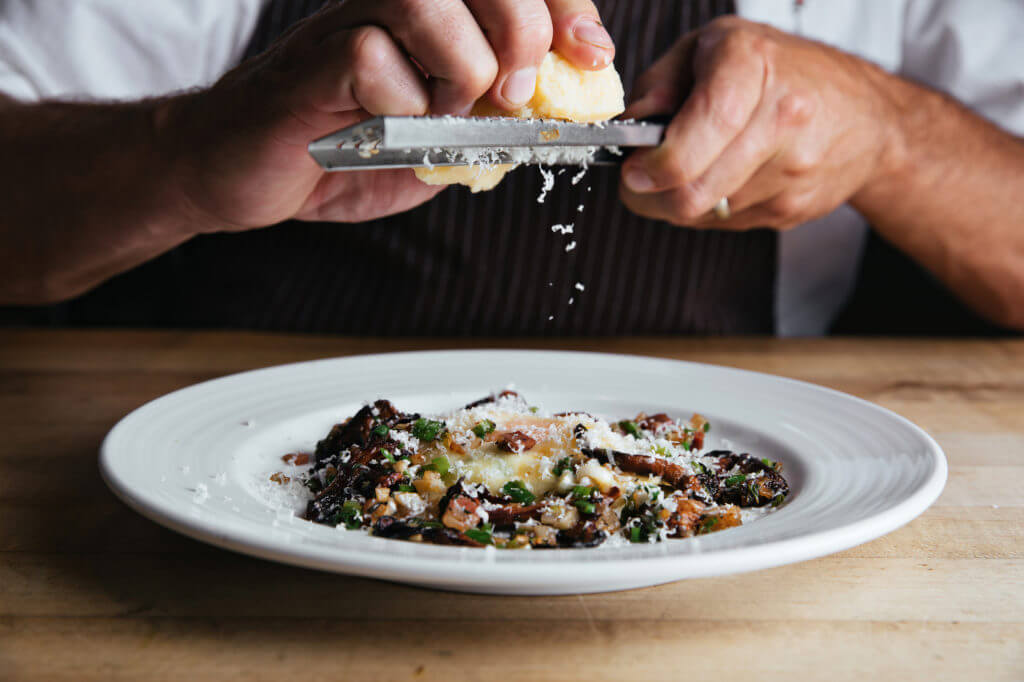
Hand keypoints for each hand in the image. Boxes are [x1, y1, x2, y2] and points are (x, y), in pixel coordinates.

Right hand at [161, 0, 615, 231]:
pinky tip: (384, 128)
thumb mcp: (435, 152)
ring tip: (449, 111)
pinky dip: (399, 103)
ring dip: (460, 66)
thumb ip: (486, 131)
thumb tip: (553, 116)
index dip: (563, 5)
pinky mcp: (314, 58)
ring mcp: (350, 22)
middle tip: (517, 91)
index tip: (593, 52)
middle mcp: (390, 3)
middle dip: (525, 30)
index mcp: (429, 16)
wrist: (240, 175)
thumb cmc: (337, 157)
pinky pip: (372, 55)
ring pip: (428, 1)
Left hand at [619, 17, 901, 229]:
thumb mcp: (712, 49)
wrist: (869, 117)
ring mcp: (793, 168)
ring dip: (680, 200)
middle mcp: (782, 116)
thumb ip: (660, 84)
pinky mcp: (794, 208)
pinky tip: (728, 177)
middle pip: (693, 191)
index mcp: (753, 64)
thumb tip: (628, 130)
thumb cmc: (781, 72)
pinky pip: (726, 223)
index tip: (634, 170)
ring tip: (694, 167)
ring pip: (703, 214)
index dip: (657, 163)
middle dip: (652, 194)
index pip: (701, 131)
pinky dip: (712, 208)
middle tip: (643, 179)